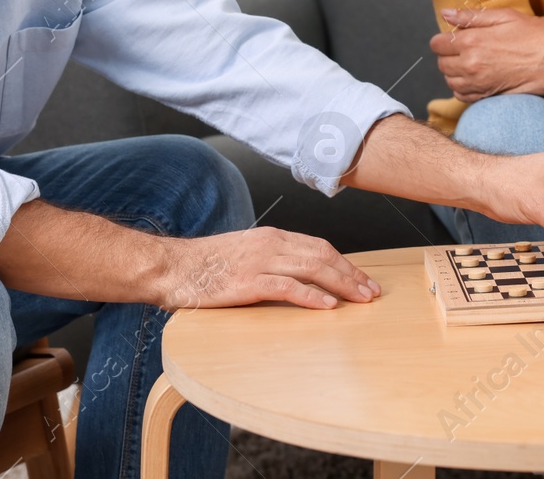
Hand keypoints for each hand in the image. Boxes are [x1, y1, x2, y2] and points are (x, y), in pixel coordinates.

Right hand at [156, 226, 382, 311]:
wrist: (171, 267)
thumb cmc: (205, 266)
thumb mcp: (245, 254)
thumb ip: (271, 261)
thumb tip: (299, 277)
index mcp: (272, 237)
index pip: (319, 246)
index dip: (345, 263)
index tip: (362, 279)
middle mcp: (271, 244)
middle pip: (323, 255)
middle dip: (352, 274)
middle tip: (372, 292)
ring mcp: (260, 261)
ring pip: (313, 268)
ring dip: (342, 284)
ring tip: (360, 299)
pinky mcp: (248, 282)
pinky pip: (288, 287)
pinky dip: (312, 296)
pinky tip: (328, 306)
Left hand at [432, 7, 543, 101]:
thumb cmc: (534, 35)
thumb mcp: (503, 16)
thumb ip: (471, 16)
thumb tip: (446, 14)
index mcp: (471, 40)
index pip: (437, 44)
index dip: (444, 39)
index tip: (455, 38)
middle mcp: (470, 64)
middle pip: (441, 63)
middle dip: (449, 55)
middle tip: (466, 49)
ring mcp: (477, 83)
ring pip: (449, 80)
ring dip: (455, 72)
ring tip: (472, 63)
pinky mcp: (486, 96)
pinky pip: (461, 95)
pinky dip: (463, 88)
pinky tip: (476, 78)